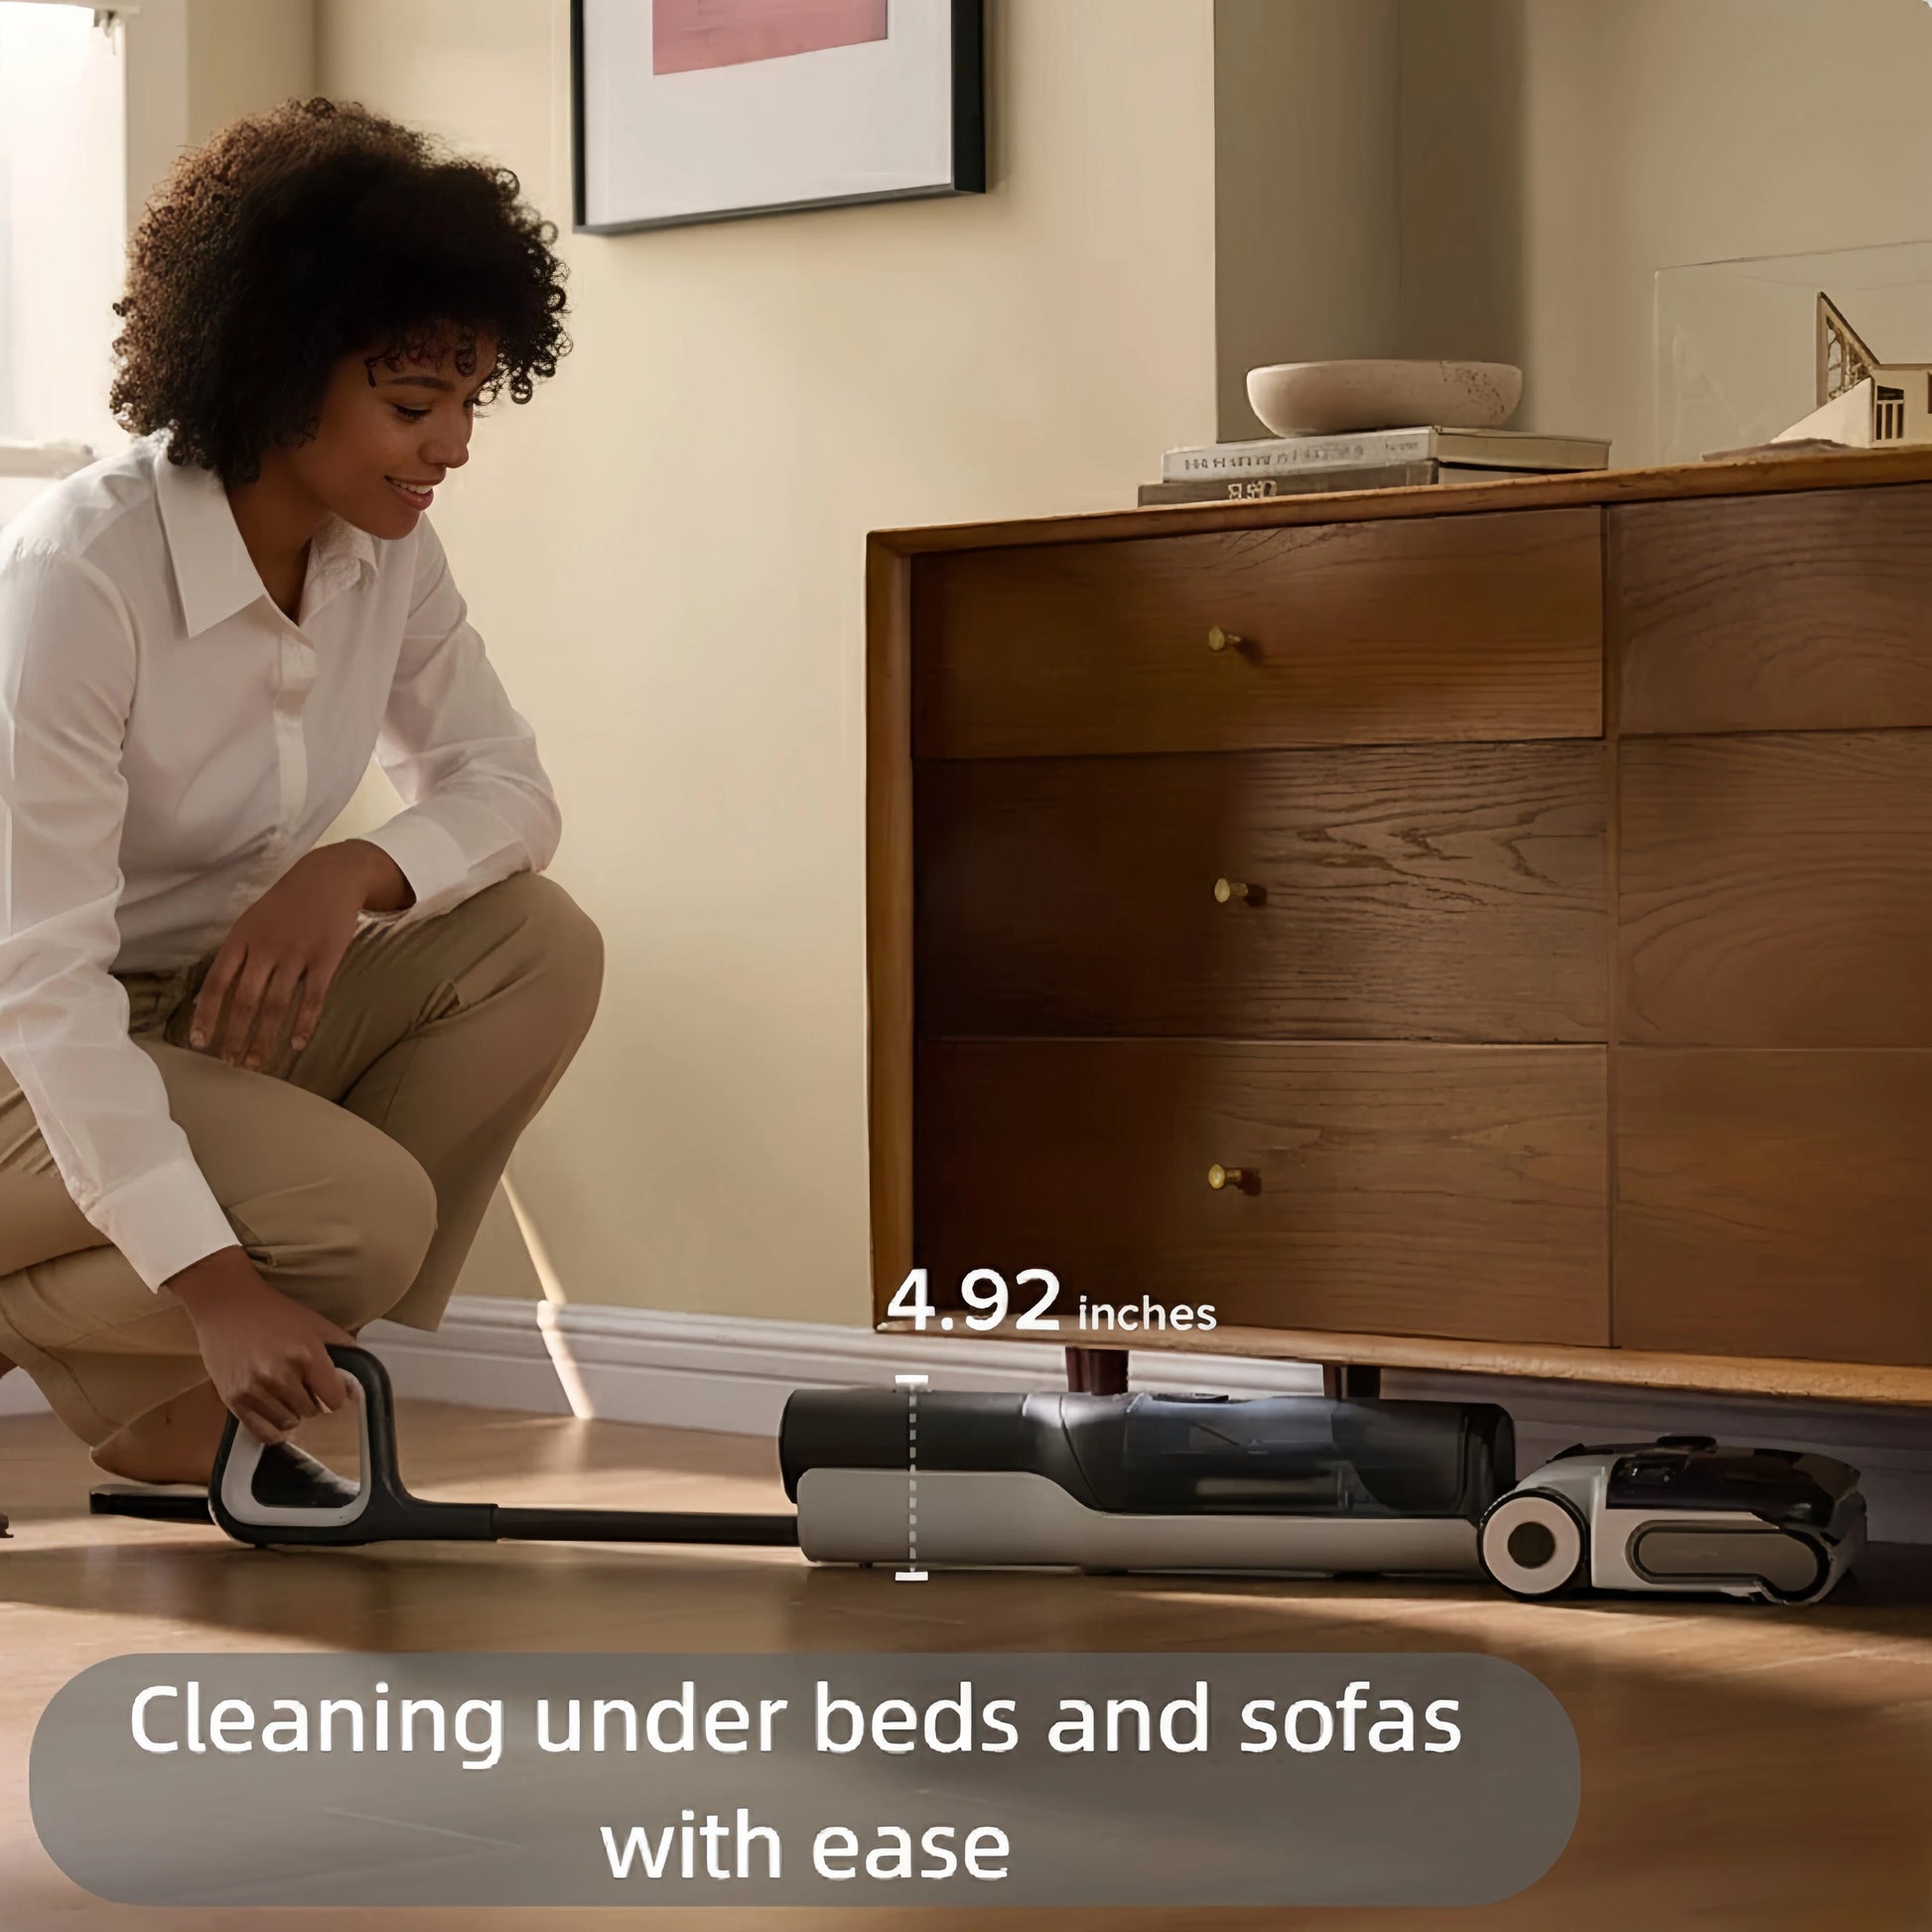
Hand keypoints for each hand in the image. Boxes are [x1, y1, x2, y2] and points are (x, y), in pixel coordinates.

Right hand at [167, 1246, 353, 1442]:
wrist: (227, 1305)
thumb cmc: (274, 1313)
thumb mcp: (317, 1324)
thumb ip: (343, 1350)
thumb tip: (356, 1382)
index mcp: (306, 1355)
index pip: (335, 1399)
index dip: (334, 1393)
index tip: (328, 1387)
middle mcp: (280, 1375)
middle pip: (312, 1411)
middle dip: (310, 1398)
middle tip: (298, 1380)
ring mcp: (254, 1389)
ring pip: (288, 1422)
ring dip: (289, 1410)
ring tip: (281, 1389)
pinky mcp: (233, 1399)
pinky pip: (262, 1432)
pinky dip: (272, 1426)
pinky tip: (272, 1410)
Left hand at [190, 840, 411, 1068]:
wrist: (331, 876)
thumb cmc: (288, 901)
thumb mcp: (253, 920)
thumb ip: (237, 954)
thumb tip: (212, 993)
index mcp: (242, 937)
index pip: (217, 982)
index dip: (207, 1014)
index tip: (199, 1042)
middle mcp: (266, 947)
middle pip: (245, 1001)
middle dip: (235, 1036)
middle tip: (231, 1063)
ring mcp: (297, 954)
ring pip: (276, 1006)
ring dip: (265, 1038)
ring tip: (257, 1062)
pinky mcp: (326, 959)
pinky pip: (313, 999)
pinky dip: (304, 1024)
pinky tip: (296, 1044)